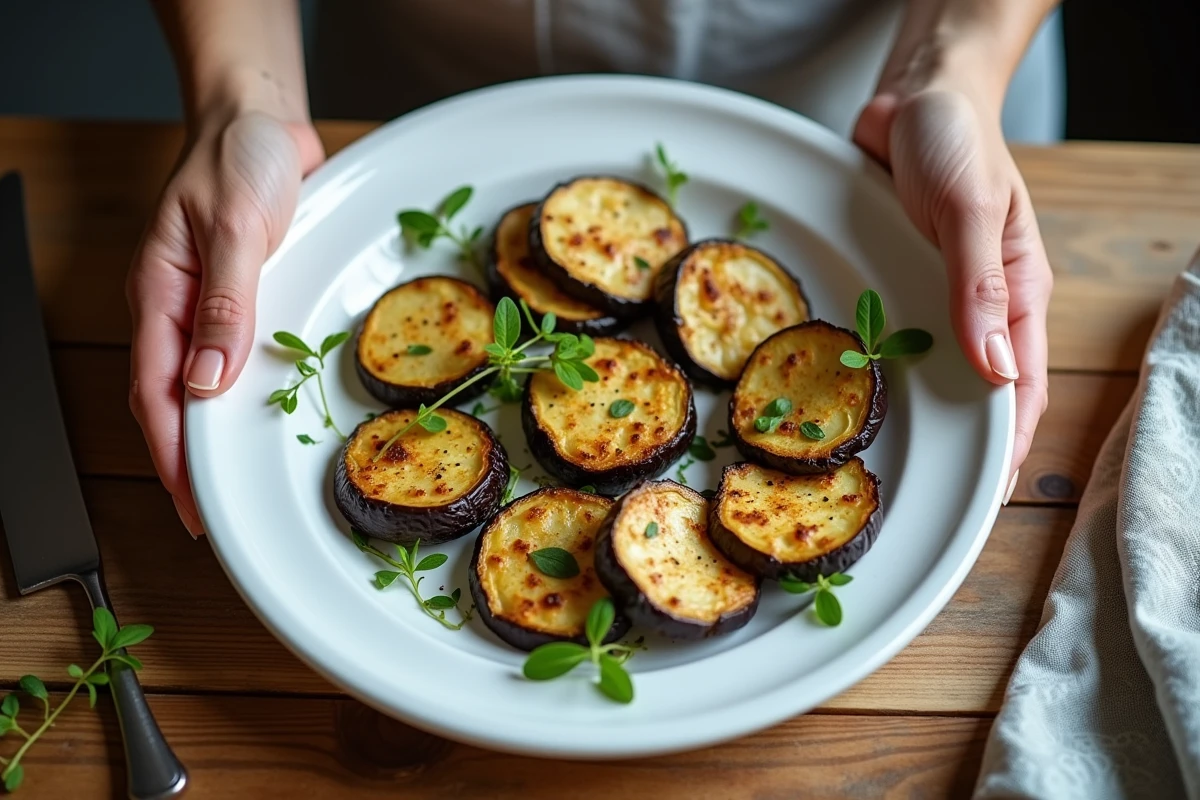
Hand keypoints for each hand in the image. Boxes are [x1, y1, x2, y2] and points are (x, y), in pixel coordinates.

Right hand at [126, 111, 323, 535]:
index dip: (172, 452)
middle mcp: (177, 306)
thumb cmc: (239, 157)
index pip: (156, 391)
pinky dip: (237, 396)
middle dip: (186, 461)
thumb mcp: (235, 226)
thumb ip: (226, 301)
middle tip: (209, 515)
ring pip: (198, 384)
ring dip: (211, 435)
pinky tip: (255, 421)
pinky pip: (231, 357)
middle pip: (170, 399)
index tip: (191, 501)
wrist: (259, 118)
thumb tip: (209, 378)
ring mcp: (206, 304)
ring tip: (230, 486)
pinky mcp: (238, 296)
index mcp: (160, 292)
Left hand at [853, 87, 1051, 488]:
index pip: (1022, 386)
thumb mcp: (973, 210)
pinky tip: (846, 394)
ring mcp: (934, 296)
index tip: (988, 494)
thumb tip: (993, 369)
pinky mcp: (894, 279)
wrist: (915, 97)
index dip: (1008, 444)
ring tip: (883, 458)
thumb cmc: (959, 143)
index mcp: (1018, 294)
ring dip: (912, 408)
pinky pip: (885, 335)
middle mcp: (978, 305)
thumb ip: (979, 287)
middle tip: (929, 494)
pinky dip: (872, 366)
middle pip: (974, 391)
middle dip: (959, 442)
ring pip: (926, 369)